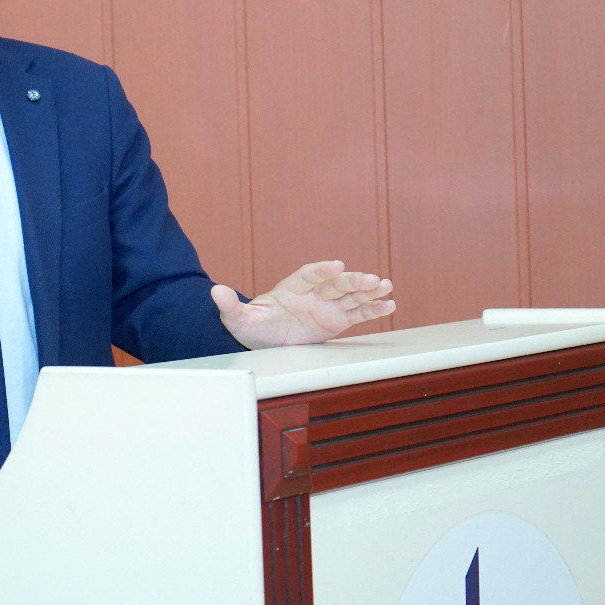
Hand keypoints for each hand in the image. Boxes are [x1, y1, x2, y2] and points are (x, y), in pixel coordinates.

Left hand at [210, 260, 394, 348]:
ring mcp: (325, 306)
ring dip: (368, 290)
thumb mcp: (237, 319)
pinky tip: (389, 304)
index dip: (322, 270)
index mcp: (290, 289)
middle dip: (352, 280)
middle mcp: (312, 294)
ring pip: (350, 296)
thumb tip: (215, 291)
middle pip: (334, 283)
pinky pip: (356, 313)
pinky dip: (372, 309)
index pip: (308, 275)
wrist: (262, 340)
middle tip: (372, 278)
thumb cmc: (252, 326)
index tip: (335, 264)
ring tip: (387, 286)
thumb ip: (229, 306)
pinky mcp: (335, 321)